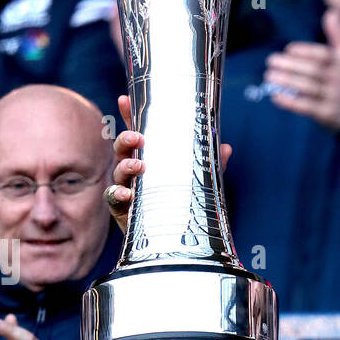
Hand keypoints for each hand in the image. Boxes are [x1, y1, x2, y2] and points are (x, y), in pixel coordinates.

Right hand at [107, 96, 231, 236]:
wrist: (173, 240)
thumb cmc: (180, 205)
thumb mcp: (198, 184)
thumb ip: (210, 167)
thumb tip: (226, 148)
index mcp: (149, 159)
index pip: (138, 134)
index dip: (130, 116)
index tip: (125, 99)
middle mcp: (134, 171)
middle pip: (122, 148)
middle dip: (126, 139)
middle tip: (139, 137)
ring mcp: (126, 188)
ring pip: (118, 170)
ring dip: (125, 165)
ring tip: (139, 165)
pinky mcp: (122, 209)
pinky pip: (113, 198)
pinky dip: (118, 194)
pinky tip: (126, 195)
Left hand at [265, 10, 339, 129]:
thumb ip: (337, 36)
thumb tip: (331, 14)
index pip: (322, 55)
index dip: (304, 51)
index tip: (288, 49)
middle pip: (312, 70)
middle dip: (289, 65)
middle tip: (270, 61)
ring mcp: (335, 98)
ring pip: (307, 88)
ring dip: (286, 81)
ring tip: (269, 76)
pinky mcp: (328, 114)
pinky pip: (306, 106)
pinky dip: (289, 101)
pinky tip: (276, 95)